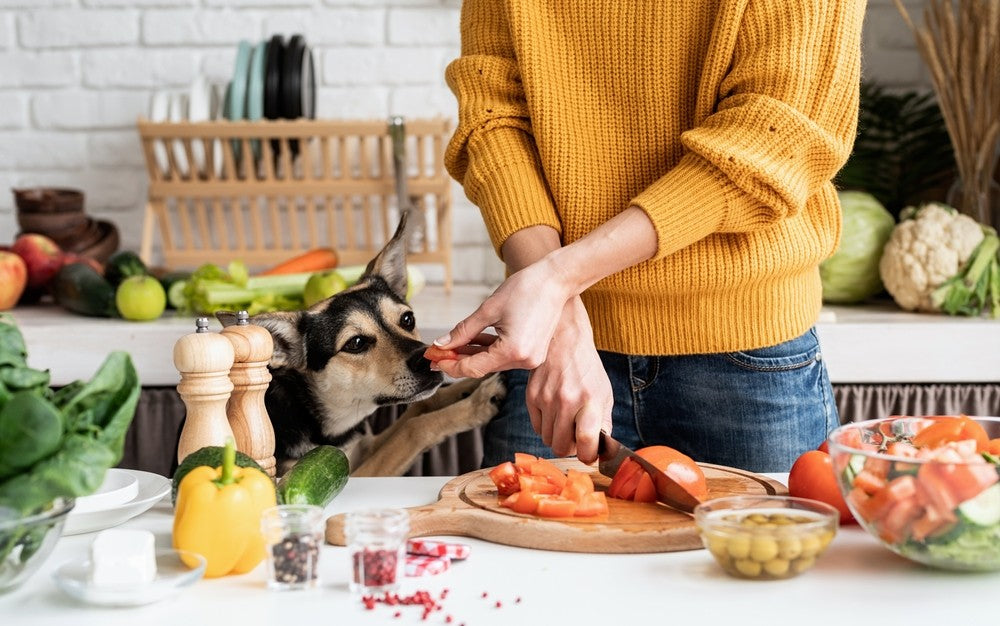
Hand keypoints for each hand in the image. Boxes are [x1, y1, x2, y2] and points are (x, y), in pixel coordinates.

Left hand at [432, 257, 573, 378]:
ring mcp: (531, 358)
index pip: (473, 367)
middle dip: (458, 359)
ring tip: (451, 346)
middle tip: (436, 353)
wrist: (556, 280)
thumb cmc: (526, 288)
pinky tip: (472, 342)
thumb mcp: (489, 309)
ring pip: (493, 362)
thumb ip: (463, 331)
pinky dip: (488, 350)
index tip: (433, 358)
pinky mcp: (533, 352)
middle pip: (483, 367)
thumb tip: (442, 344)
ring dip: (472, 354)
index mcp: (513, 351)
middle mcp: (524, 360)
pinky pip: (504, 356)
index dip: (450, 364)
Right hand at [526, 297, 612, 462]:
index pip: (586, 441)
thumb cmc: (586, 367)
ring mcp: (546, 399)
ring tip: (566, 422)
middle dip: (570, 448)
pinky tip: (554, 412)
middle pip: (562, 447)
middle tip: (576, 438)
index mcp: (590, 400)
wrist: (564, 339)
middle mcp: (567, 401)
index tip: (589, 454)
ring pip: (548, 440)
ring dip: (558, 437)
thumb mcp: (604, 392)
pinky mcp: (531, 396)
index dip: (588, 455)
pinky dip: (546, 426)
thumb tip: (600, 449)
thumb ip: (603, 422)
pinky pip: (537, 427)